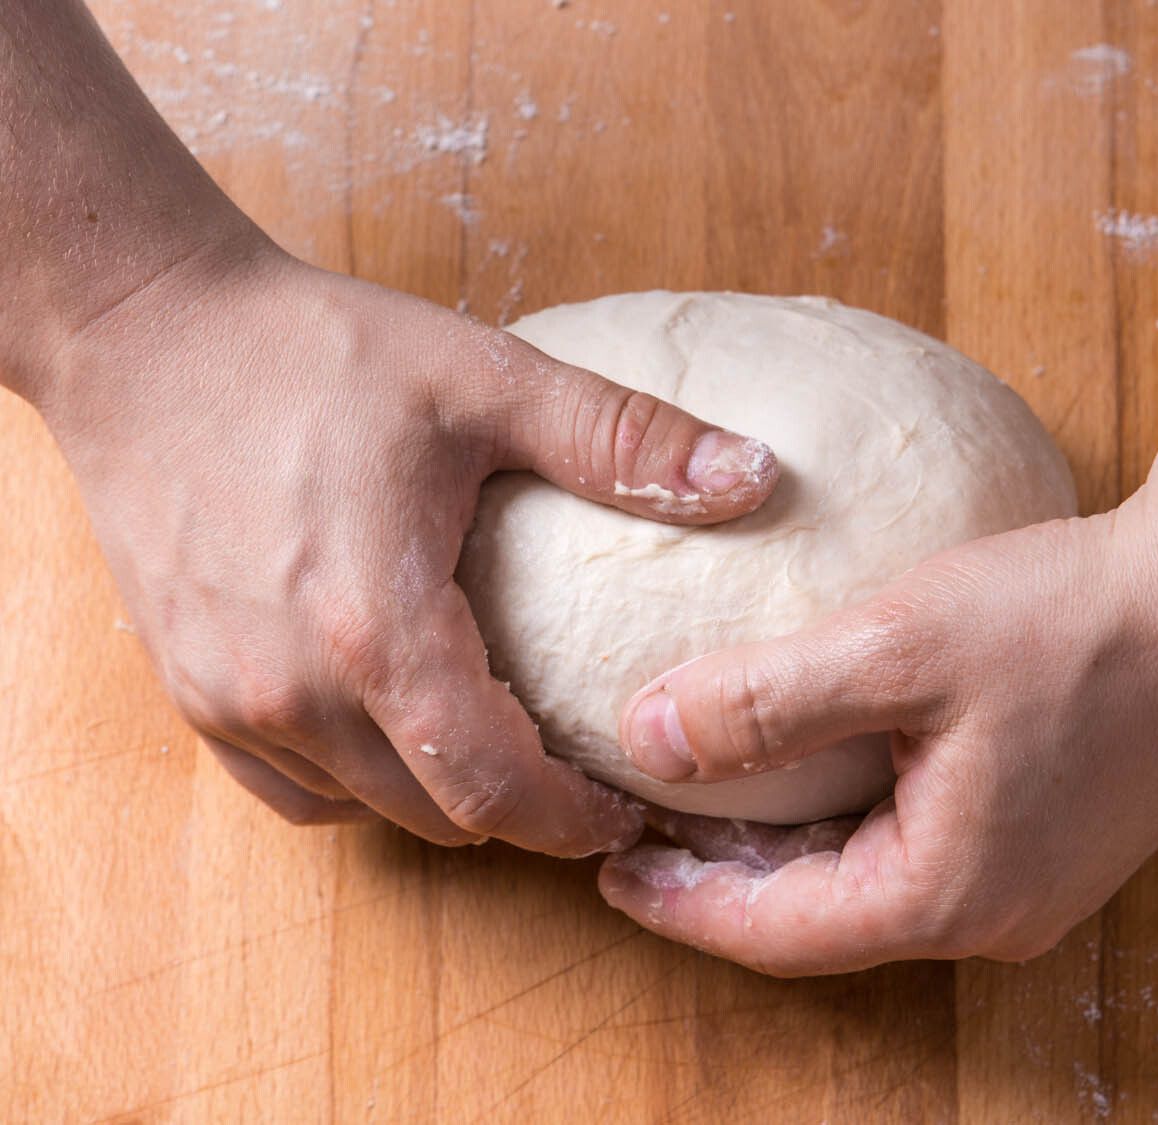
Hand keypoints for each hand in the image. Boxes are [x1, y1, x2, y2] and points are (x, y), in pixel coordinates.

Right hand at [44, 239, 776, 853]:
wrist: (145, 333)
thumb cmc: (312, 351)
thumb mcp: (486, 378)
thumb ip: (624, 439)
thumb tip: (758, 477)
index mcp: (379, 629)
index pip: (493, 788)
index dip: (570, 818)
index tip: (625, 807)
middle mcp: (294, 690)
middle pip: (437, 814)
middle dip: (522, 812)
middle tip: (582, 775)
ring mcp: (229, 699)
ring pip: (365, 809)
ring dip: (443, 795)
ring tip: (501, 746)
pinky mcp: (188, 689)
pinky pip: (291, 787)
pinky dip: (359, 780)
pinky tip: (399, 722)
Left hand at [599, 504, 1157, 973]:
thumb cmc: (1073, 620)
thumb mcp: (896, 647)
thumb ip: (762, 700)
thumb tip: (646, 736)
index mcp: (946, 895)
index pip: (774, 931)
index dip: (681, 905)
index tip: (608, 870)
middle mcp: (994, 914)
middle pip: (821, 921)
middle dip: (725, 884)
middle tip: (646, 832)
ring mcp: (1033, 882)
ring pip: (870, 888)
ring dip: (787, 855)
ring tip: (713, 804)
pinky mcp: (1054, 837)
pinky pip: (923, 853)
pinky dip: (851, 826)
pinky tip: (821, 770)